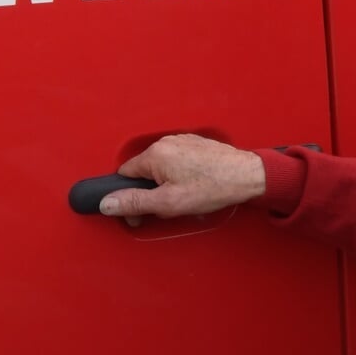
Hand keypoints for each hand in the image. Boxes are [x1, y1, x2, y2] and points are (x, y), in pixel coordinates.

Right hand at [99, 134, 266, 224]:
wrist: (247, 176)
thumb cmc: (213, 187)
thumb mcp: (168, 203)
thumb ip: (135, 202)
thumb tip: (107, 203)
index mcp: (155, 154)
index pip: (124, 175)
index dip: (128, 197)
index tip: (137, 212)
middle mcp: (166, 142)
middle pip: (143, 172)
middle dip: (151, 193)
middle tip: (167, 208)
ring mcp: (182, 141)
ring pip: (161, 168)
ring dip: (166, 185)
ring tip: (187, 197)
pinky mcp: (196, 145)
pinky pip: (178, 163)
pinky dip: (181, 177)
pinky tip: (196, 187)